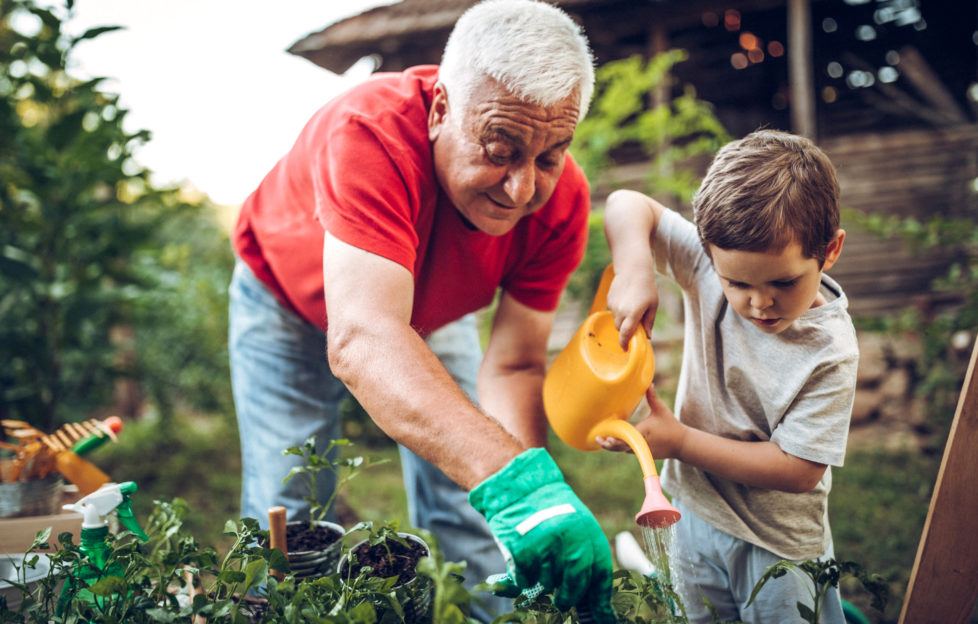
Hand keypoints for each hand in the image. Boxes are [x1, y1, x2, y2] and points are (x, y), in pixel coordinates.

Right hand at [469, 448, 615, 621]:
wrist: (517, 487)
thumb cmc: (547, 510)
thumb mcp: (574, 526)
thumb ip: (585, 558)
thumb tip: (597, 605)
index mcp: (588, 532)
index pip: (600, 575)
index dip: (599, 600)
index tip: (600, 616)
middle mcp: (570, 539)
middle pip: (575, 586)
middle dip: (568, 597)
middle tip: (561, 600)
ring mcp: (546, 546)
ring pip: (548, 584)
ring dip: (542, 581)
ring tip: (537, 562)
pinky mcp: (522, 551)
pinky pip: (524, 581)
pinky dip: (521, 578)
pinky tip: (521, 561)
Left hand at [597, 384, 685, 459]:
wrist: (682, 444)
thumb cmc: (671, 425)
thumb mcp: (661, 409)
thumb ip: (652, 397)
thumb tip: (649, 383)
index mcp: (643, 432)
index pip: (626, 437)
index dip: (615, 438)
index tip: (605, 436)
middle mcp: (641, 443)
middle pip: (621, 447)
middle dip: (609, 445)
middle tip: (598, 439)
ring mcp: (642, 450)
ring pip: (623, 450)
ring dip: (613, 447)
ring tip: (602, 441)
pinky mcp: (644, 453)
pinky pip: (629, 451)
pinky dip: (621, 448)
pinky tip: (612, 444)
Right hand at [606, 267, 657, 349]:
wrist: (633, 269)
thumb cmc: (647, 287)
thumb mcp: (653, 305)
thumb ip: (649, 322)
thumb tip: (648, 337)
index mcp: (633, 314)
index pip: (626, 334)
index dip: (625, 343)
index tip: (626, 349)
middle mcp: (621, 311)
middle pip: (620, 329)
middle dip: (626, 330)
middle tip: (635, 323)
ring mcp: (613, 305)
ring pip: (616, 319)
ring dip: (623, 319)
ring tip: (632, 306)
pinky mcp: (609, 300)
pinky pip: (613, 310)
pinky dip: (619, 310)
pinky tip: (626, 299)